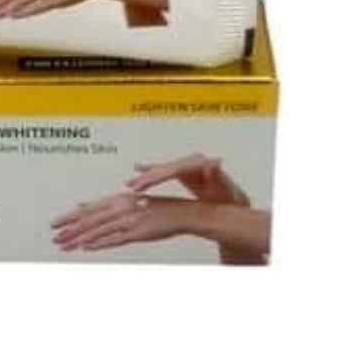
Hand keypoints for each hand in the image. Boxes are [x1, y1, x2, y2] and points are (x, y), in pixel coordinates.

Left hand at [51, 192, 199, 251]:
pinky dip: (100, 243)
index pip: (87, 210)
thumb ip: (102, 205)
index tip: (54, 224)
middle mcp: (120, 207)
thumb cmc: (155, 208)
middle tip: (53, 237)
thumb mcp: (126, 201)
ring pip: (99, 230)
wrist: (182, 213)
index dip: (69, 218)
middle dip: (69, 229)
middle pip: (89, 220)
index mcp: (116, 199)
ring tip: (64, 245)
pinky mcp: (138, 232)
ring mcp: (129, 220)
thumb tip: (80, 204)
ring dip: (80, 239)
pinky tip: (87, 248)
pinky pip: (115, 239)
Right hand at [125, 154, 249, 206]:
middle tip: (132, 186)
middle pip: (164, 168)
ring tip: (130, 184)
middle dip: (147, 177)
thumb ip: (218, 175)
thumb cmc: (229, 198)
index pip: (172, 169)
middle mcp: (191, 161)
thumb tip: (216, 161)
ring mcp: (186, 166)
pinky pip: (163, 170)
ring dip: (145, 176)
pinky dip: (150, 170)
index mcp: (198, 164)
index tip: (144, 184)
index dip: (156, 176)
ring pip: (161, 170)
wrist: (233, 201)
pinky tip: (137, 168)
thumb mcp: (225, 188)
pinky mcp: (184, 172)